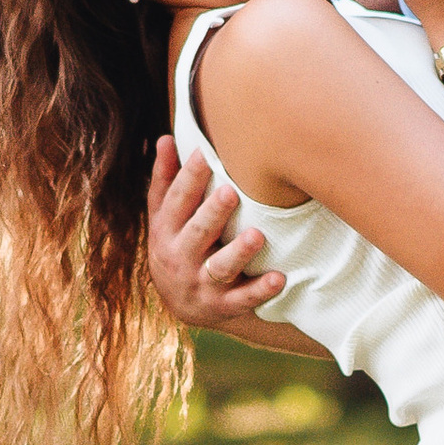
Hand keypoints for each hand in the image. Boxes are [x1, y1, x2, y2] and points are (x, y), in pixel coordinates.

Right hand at [145, 136, 288, 333]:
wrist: (182, 304)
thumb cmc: (177, 244)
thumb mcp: (164, 216)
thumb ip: (166, 180)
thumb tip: (166, 138)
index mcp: (165, 231)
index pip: (176, 202)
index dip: (189, 179)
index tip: (204, 155)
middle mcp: (180, 257)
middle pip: (198, 233)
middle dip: (213, 214)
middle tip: (230, 193)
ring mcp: (202, 284)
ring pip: (221, 268)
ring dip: (239, 252)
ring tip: (257, 236)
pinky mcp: (223, 306)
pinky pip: (243, 299)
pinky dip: (261, 291)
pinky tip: (279, 278)